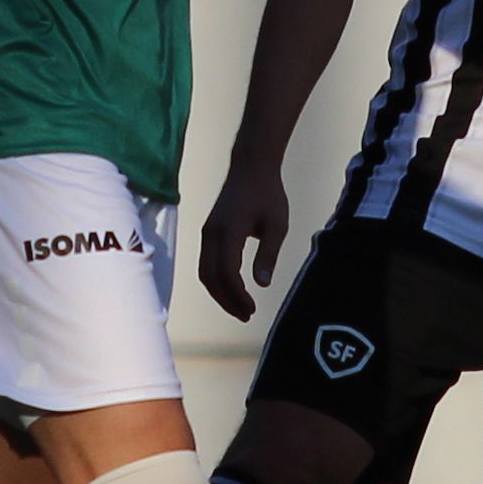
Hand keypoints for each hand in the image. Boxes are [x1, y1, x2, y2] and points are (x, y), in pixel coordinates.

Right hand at [200, 157, 291, 322]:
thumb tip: (262, 284)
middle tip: (247, 315)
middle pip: (210, 277)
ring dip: (219, 293)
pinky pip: (206, 263)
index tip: (253, 309)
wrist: (250, 168)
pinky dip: (216, 281)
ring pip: (205, 272)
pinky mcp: (208, 232)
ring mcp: (207, 233)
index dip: (237, 295)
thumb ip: (268, 254)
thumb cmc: (268, 195)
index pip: (227, 273)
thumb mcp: (277, 225)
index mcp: (229, 232)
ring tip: (240, 307)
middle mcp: (212, 234)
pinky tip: (232, 289)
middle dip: (227, 300)